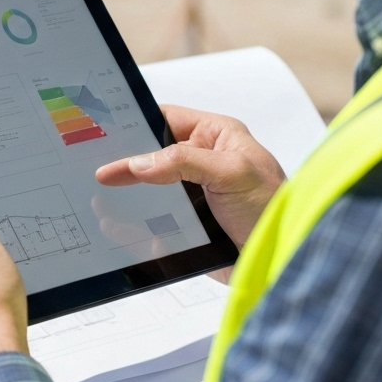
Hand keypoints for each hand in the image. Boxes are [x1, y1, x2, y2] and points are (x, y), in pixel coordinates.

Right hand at [95, 106, 284, 250]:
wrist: (282, 262)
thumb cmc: (274, 208)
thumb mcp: (232, 172)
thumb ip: (183, 161)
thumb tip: (139, 163)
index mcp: (215, 135)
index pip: (164, 119)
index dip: (135, 123)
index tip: (107, 132)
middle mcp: (200, 161)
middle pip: (150, 154)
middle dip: (126, 162)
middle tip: (98, 167)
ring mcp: (191, 194)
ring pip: (148, 189)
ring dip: (127, 194)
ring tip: (99, 194)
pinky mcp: (186, 225)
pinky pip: (152, 220)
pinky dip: (134, 223)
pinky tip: (116, 222)